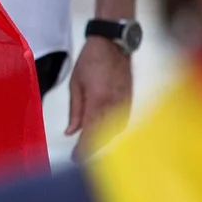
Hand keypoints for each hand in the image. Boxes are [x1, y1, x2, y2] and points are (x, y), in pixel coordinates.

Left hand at [66, 36, 133, 160]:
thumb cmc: (91, 60)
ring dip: (103, 141)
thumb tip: (71, 132)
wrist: (113, 43)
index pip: (91, 133)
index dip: (83, 149)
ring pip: (115, 132)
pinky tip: (104, 133)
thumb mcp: (76, 83)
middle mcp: (114, 105)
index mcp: (98, 101)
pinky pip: (122, 122)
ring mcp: (125, 104)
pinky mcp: (130, 101)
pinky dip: (113, 131)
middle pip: (105, 136)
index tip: (75, 158)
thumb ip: (75, 110)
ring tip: (89, 146)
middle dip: (92, 148)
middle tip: (80, 156)